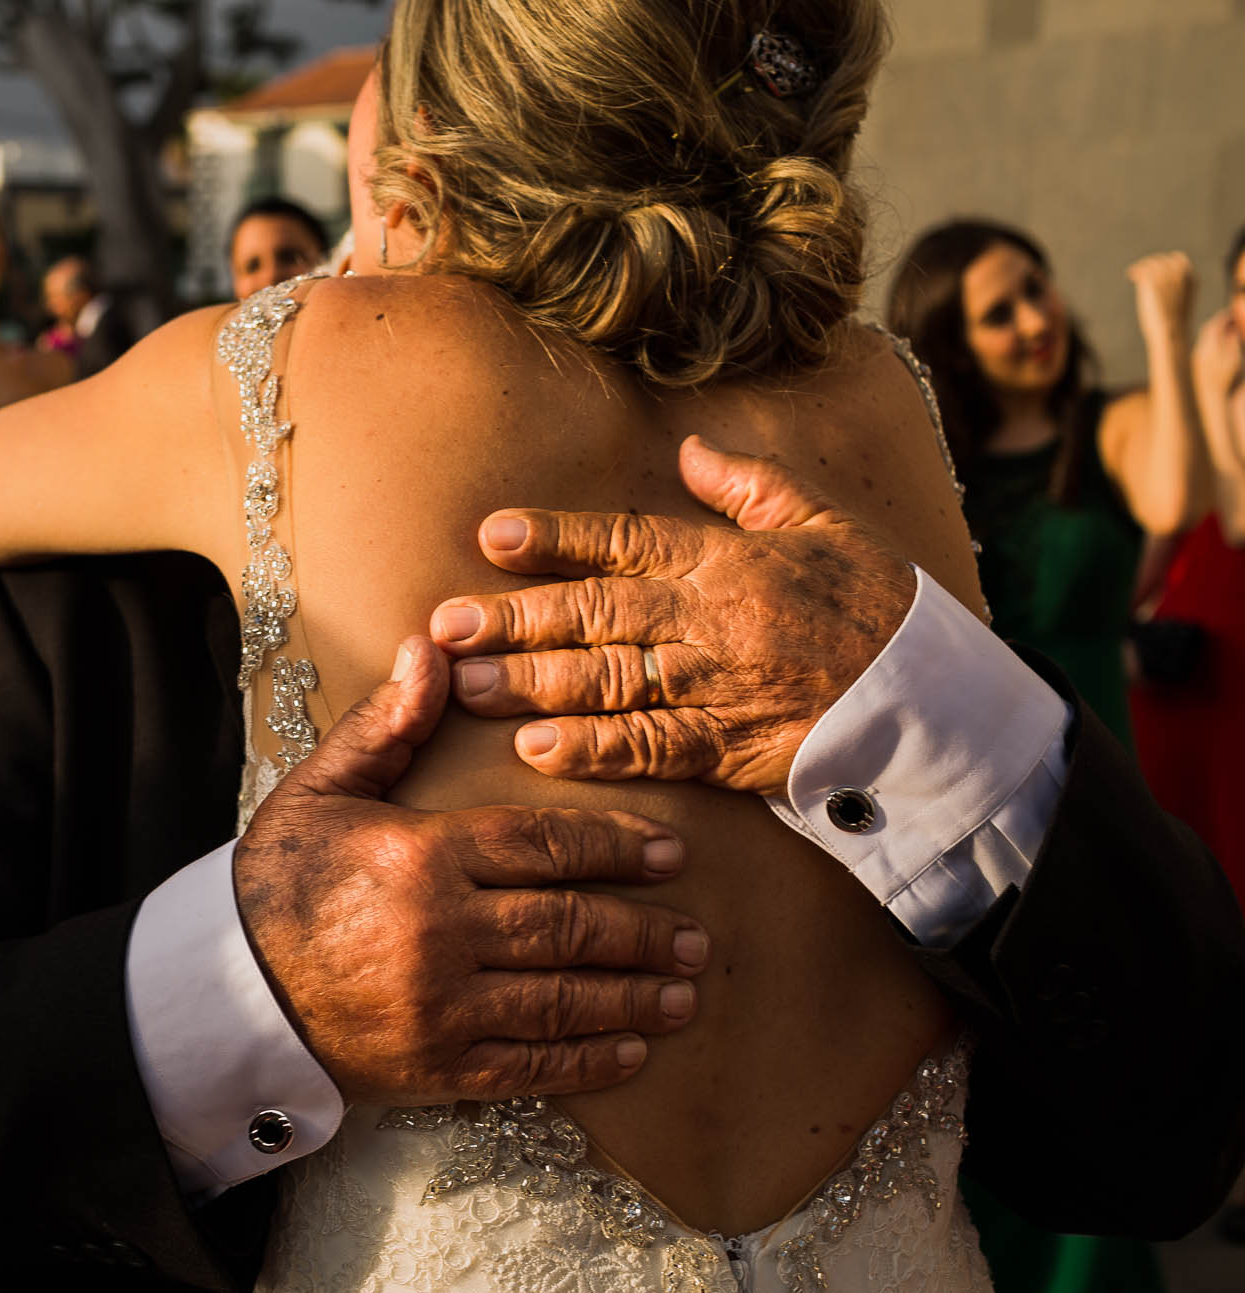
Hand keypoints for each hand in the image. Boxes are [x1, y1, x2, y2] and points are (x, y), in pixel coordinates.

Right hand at [235, 636, 708, 1106]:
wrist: (224, 994)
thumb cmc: (273, 883)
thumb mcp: (320, 791)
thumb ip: (385, 725)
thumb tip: (432, 648)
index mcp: (422, 854)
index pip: (544, 845)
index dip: (616, 849)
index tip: (670, 854)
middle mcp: (442, 931)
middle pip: (569, 926)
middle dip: (643, 932)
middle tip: (697, 936)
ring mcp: (441, 1005)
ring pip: (562, 999)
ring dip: (633, 997)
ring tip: (684, 994)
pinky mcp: (434, 1067)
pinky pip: (528, 1066)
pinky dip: (585, 1060)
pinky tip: (628, 1051)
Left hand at [431, 436, 916, 796]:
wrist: (942, 697)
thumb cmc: (882, 604)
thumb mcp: (826, 523)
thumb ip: (752, 485)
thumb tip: (690, 447)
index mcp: (728, 560)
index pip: (626, 540)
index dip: (556, 538)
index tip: (491, 535)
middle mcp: (712, 621)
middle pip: (596, 614)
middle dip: (515, 619)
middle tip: (444, 624)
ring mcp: (718, 687)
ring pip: (608, 681)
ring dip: (531, 684)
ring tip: (465, 685)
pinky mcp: (732, 749)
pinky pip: (652, 748)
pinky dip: (594, 750)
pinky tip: (537, 749)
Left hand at [1128, 251, 1195, 346]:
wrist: (1170, 330)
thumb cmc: (1174, 324)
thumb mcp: (1179, 303)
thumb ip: (1174, 290)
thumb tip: (1162, 287)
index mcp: (1191, 278)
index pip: (1178, 259)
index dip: (1165, 261)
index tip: (1155, 267)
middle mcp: (1180, 273)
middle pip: (1162, 260)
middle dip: (1151, 264)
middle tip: (1141, 271)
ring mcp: (1166, 276)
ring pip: (1150, 264)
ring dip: (1141, 267)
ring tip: (1133, 273)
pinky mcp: (1152, 280)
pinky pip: (1141, 270)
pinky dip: (1135, 271)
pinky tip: (1130, 275)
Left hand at [1194, 308, 1241, 401]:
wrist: (1215, 397)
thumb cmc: (1228, 378)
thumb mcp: (1234, 359)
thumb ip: (1232, 342)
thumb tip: (1231, 330)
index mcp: (1208, 347)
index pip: (1214, 326)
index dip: (1223, 317)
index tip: (1232, 312)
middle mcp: (1200, 351)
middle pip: (1208, 331)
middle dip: (1219, 322)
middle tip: (1230, 317)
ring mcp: (1198, 358)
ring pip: (1206, 339)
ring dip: (1217, 331)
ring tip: (1229, 328)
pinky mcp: (1198, 365)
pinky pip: (1205, 347)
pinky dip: (1214, 340)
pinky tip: (1223, 342)